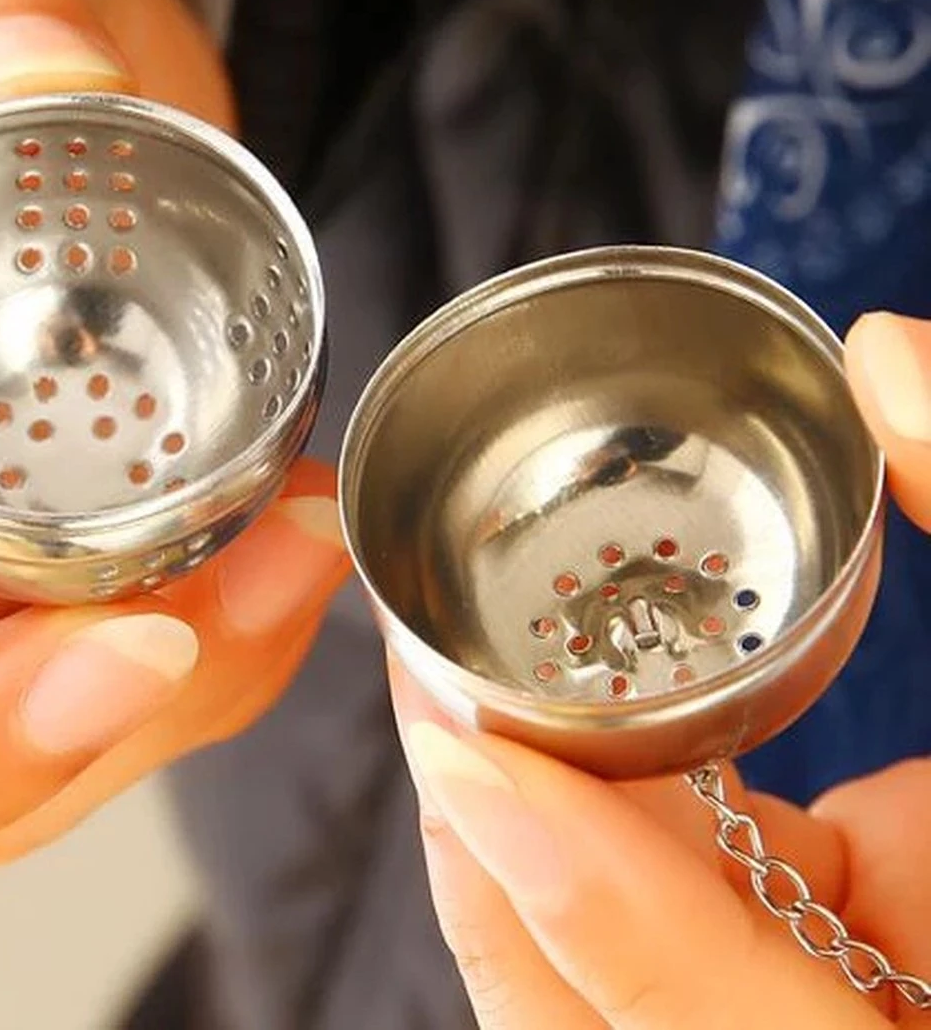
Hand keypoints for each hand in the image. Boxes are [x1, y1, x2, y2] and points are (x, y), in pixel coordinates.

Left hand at [390, 309, 930, 1028]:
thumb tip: (896, 359)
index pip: (709, 1027)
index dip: (573, 890)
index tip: (456, 746)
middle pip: (597, 1021)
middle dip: (502, 875)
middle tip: (437, 713)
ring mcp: (830, 1025)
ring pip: (598, 1004)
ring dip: (524, 871)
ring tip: (472, 718)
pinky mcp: (830, 991)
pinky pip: (669, 953)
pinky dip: (602, 863)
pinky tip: (576, 757)